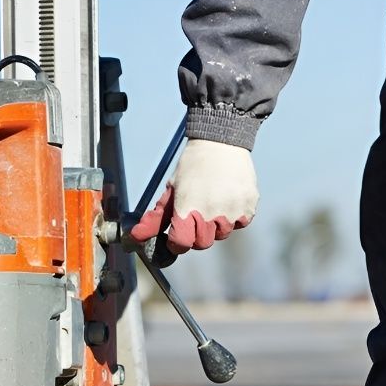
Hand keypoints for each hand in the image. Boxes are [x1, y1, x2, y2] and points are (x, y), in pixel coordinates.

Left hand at [130, 139, 258, 253]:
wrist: (222, 141)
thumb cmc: (192, 166)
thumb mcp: (171, 190)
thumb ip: (155, 218)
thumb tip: (136, 237)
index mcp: (188, 208)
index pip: (181, 244)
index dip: (176, 242)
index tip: (177, 232)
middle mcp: (211, 213)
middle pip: (202, 244)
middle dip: (196, 234)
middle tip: (196, 213)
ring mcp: (233, 211)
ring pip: (222, 234)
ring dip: (216, 224)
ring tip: (213, 201)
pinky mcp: (249, 206)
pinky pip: (240, 223)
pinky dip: (233, 216)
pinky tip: (227, 198)